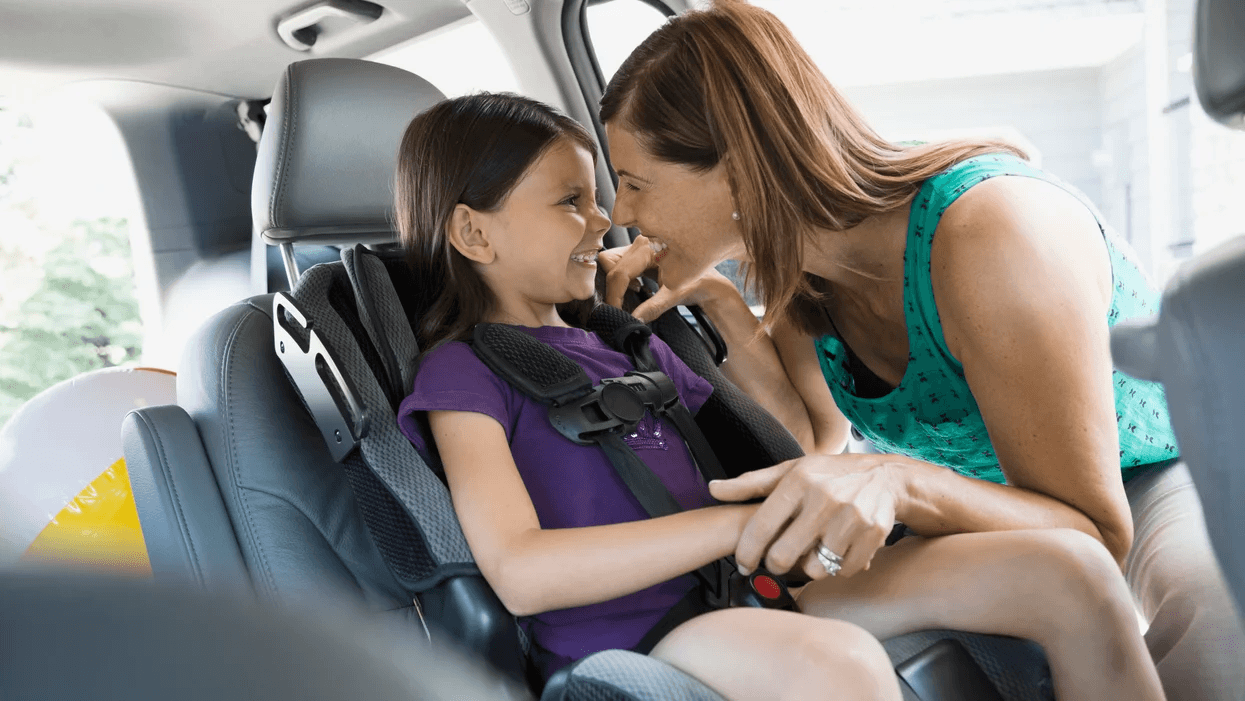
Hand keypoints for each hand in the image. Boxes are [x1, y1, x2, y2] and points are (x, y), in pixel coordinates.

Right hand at [598, 236, 736, 322]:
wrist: (711, 280)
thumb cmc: (699, 282)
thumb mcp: (675, 295)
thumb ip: (653, 307)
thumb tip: (633, 319)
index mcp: (649, 247)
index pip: (619, 272)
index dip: (614, 295)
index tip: (615, 312)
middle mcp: (642, 242)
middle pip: (609, 263)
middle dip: (612, 287)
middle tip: (621, 307)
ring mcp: (640, 246)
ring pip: (611, 262)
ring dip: (616, 282)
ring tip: (632, 295)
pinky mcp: (640, 254)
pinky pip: (620, 264)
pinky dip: (623, 279)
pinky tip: (638, 287)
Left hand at [709, 454, 905, 579]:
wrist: (886, 477)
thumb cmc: (829, 475)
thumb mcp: (790, 471)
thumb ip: (751, 484)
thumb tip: (713, 489)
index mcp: (799, 480)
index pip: (760, 527)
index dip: (746, 553)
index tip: (743, 564)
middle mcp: (824, 498)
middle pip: (783, 556)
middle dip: (775, 564)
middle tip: (778, 560)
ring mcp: (851, 517)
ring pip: (814, 568)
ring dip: (809, 566)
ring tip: (811, 550)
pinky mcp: (873, 535)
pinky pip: (842, 570)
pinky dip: (837, 567)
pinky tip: (836, 550)